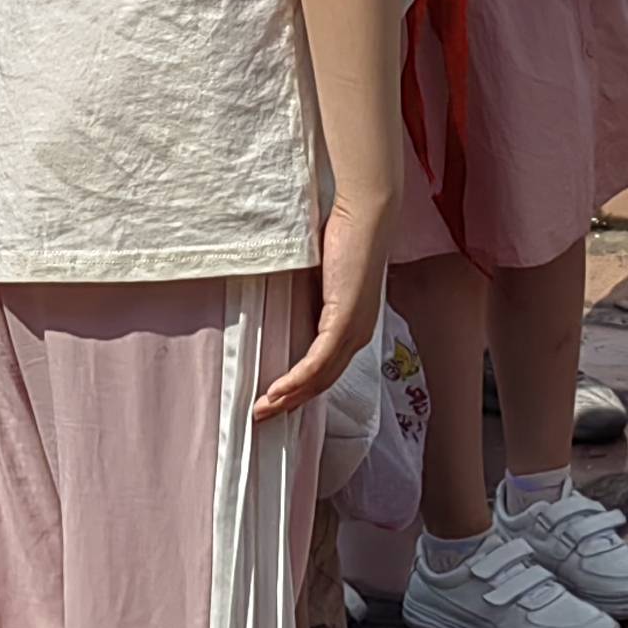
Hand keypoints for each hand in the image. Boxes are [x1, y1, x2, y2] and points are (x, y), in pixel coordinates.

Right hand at [253, 195, 388, 423]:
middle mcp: (358, 334)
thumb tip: (282, 305)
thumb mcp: (319, 276)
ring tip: (263, 409)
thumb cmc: (343, 236)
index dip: (302, 389)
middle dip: (291, 402)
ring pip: (320, 378)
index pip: (327, 369)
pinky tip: (278, 391)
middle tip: (263, 414)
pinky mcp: (345, 322)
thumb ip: (308, 296)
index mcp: (354, 325)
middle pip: (323, 382)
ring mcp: (354, 330)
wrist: (364, 213)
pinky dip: (297, 379)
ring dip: (289, 397)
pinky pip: (318, 361)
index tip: (275, 399)